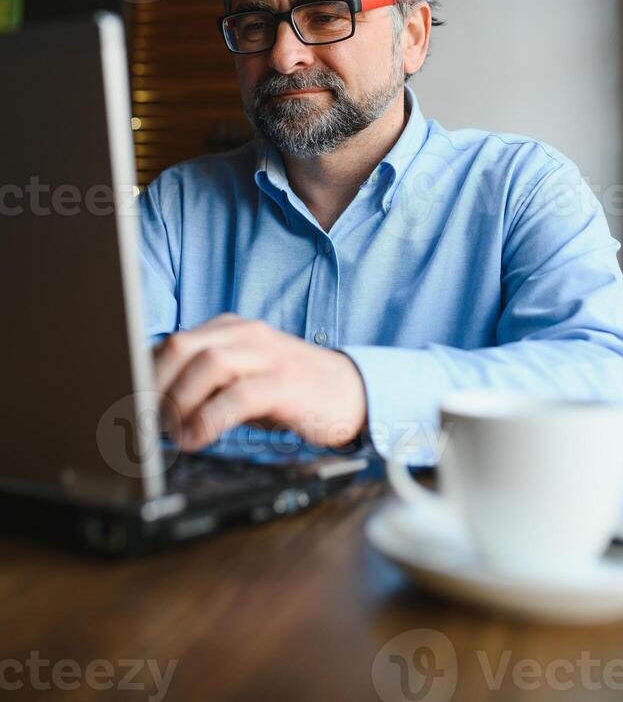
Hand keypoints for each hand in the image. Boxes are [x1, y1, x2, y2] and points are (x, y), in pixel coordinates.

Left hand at [154, 314, 366, 450]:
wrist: (350, 392)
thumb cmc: (290, 389)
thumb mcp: (244, 376)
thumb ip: (206, 381)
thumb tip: (153, 407)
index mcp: (231, 329)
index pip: (173, 342)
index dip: (145, 374)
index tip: (128, 405)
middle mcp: (246, 334)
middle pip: (183, 346)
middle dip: (155, 385)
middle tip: (143, 421)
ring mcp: (268, 355)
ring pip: (208, 364)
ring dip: (179, 402)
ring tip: (168, 434)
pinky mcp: (285, 382)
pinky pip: (238, 395)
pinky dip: (209, 418)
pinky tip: (197, 439)